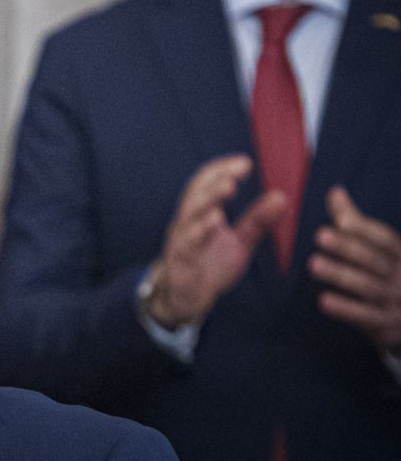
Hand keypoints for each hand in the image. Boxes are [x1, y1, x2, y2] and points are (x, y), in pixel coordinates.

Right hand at [147, 154, 285, 327]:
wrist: (186, 297)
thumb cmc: (209, 264)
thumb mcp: (240, 242)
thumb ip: (257, 220)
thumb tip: (281, 196)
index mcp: (200, 213)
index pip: (206, 184)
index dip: (222, 170)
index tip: (245, 163)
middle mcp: (187, 222)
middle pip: (197, 194)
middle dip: (216, 181)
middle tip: (237, 173)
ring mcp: (181, 241)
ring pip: (189, 215)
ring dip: (208, 199)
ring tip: (228, 188)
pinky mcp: (180, 261)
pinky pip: (186, 244)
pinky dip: (198, 232)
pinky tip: (213, 222)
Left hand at [310, 187, 400, 353]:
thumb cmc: (388, 274)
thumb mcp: (379, 248)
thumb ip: (355, 221)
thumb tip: (335, 191)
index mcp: (400, 254)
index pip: (384, 238)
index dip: (364, 229)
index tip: (340, 220)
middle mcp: (400, 275)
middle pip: (374, 260)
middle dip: (348, 248)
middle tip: (320, 236)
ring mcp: (396, 301)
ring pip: (367, 287)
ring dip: (340, 275)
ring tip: (313, 264)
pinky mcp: (387, 325)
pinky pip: (366, 316)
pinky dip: (346, 309)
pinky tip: (323, 301)